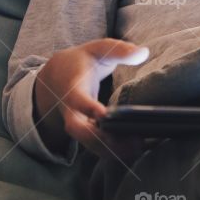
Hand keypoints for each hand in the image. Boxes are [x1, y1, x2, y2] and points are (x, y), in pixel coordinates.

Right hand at [34, 37, 149, 162]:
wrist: (57, 77)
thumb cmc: (82, 61)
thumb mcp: (98, 48)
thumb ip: (120, 49)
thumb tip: (143, 52)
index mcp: (74, 89)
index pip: (78, 101)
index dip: (89, 109)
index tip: (103, 115)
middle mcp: (72, 112)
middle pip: (81, 132)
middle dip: (103, 140)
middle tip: (132, 141)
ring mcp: (78, 126)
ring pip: (91, 145)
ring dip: (114, 150)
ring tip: (140, 147)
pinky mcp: (86, 134)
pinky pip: (98, 147)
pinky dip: (115, 151)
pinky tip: (138, 149)